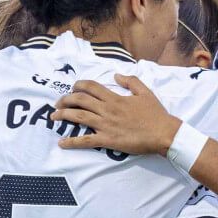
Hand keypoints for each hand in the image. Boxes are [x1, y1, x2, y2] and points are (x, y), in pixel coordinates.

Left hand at [52, 75, 181, 153]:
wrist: (163, 133)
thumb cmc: (156, 114)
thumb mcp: (145, 92)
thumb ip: (130, 81)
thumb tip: (116, 75)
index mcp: (115, 98)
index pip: (91, 87)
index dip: (78, 86)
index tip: (72, 89)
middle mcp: (107, 109)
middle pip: (79, 100)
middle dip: (65, 100)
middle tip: (58, 103)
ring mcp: (106, 125)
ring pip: (79, 117)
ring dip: (63, 115)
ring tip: (53, 117)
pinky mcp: (108, 140)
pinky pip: (86, 140)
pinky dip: (72, 142)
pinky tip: (62, 143)